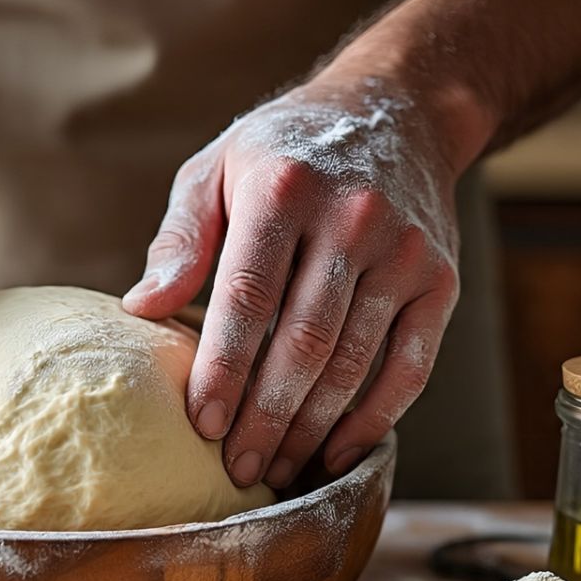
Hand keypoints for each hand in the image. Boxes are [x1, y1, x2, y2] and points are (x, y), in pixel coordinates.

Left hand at [124, 77, 459, 487]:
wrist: (397, 111)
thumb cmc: (284, 151)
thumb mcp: (216, 169)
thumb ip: (180, 239)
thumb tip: (141, 309)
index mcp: (283, 191)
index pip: (249, 297)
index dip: (224, 368)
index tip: (202, 424)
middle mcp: (352, 219)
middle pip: (304, 342)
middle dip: (266, 417)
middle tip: (236, 469)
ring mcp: (403, 252)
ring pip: (354, 362)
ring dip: (312, 427)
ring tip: (276, 469)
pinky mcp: (440, 279)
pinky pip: (410, 365)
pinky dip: (374, 418)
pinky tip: (336, 451)